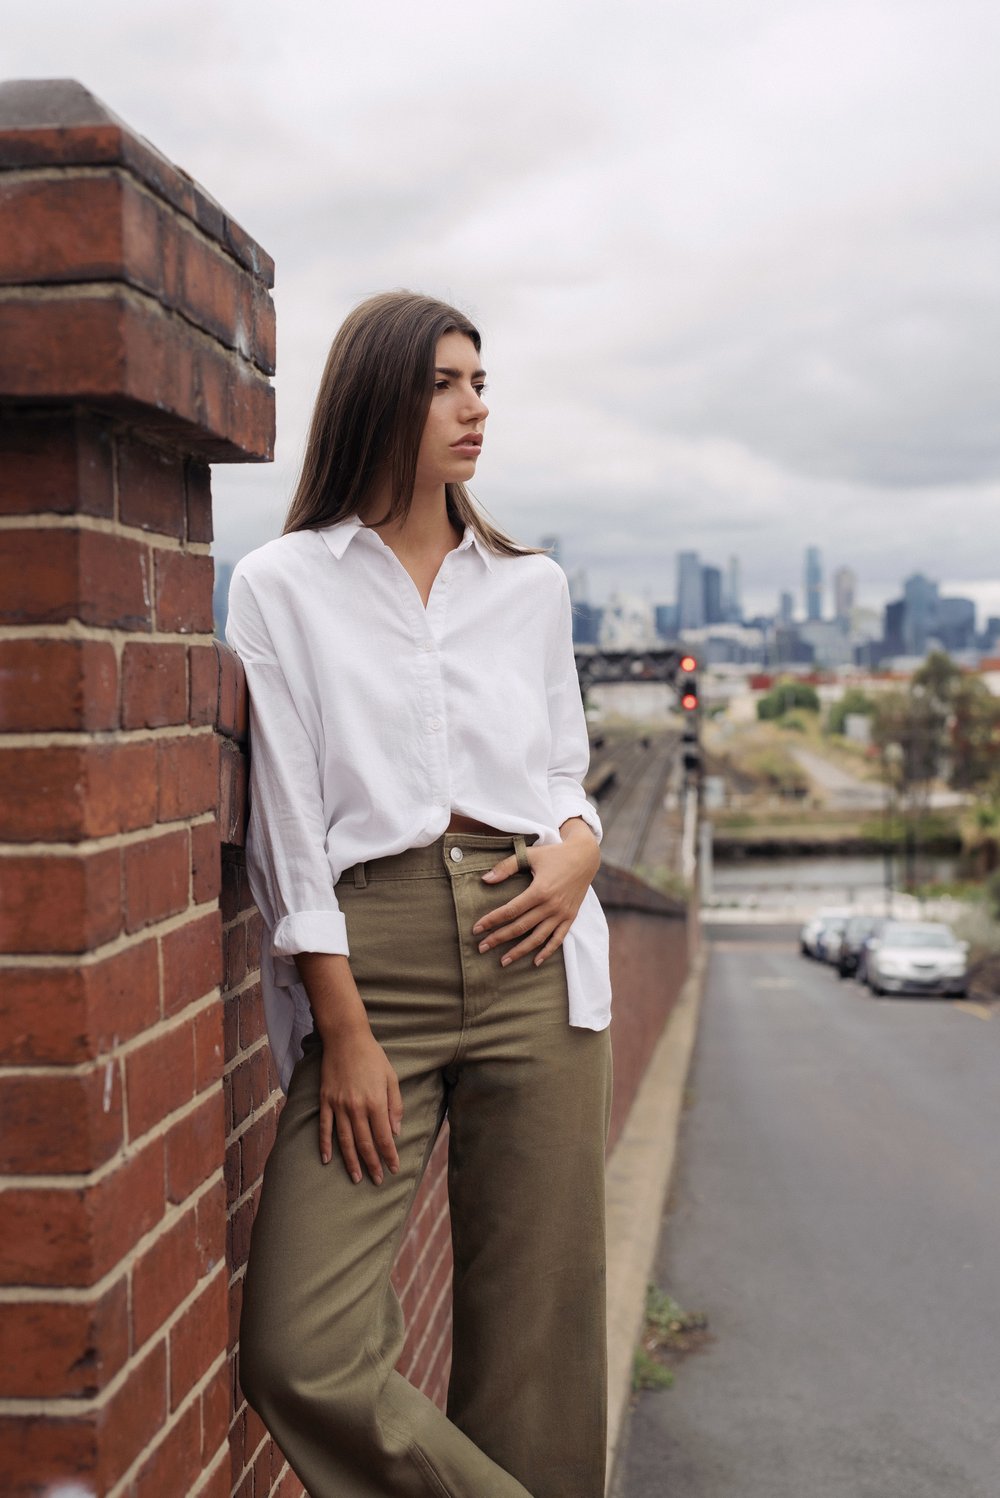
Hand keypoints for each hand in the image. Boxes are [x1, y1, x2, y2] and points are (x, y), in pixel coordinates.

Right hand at [317, 1022, 402, 1184]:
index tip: (393, 1169)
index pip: (384, 1137)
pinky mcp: (325, 1100)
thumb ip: (395, 1106)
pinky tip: (326, 1160)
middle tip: (377, 1180)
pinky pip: (325, 1127)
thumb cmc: (373, 1056)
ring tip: (355, 1178)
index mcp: (376, 1102)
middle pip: (365, 1143)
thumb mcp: (391, 1078)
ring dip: (351, 1161)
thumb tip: (395, 1132)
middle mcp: (357, 1107)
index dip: (389, 1156)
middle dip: (372, 1165)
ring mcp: (339, 1105)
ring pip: (345, 1141)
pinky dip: (324, 1145)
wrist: (346, 1038)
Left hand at [472, 819, 599, 967]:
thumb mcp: (530, 855)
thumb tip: (485, 880)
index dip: (491, 921)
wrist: (585, 857)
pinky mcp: (570, 917)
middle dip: (499, 939)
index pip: (510, 911)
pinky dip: (547, 952)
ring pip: (537, 938)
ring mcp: (562, 914)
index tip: (476, 929)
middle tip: (481, 948)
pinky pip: (558, 939)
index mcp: (539, 890)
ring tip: (503, 961)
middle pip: (520, 927)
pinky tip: (535, 962)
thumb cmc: (554, 855)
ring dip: (520, 951)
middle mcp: (550, 906)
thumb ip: (506, 867)